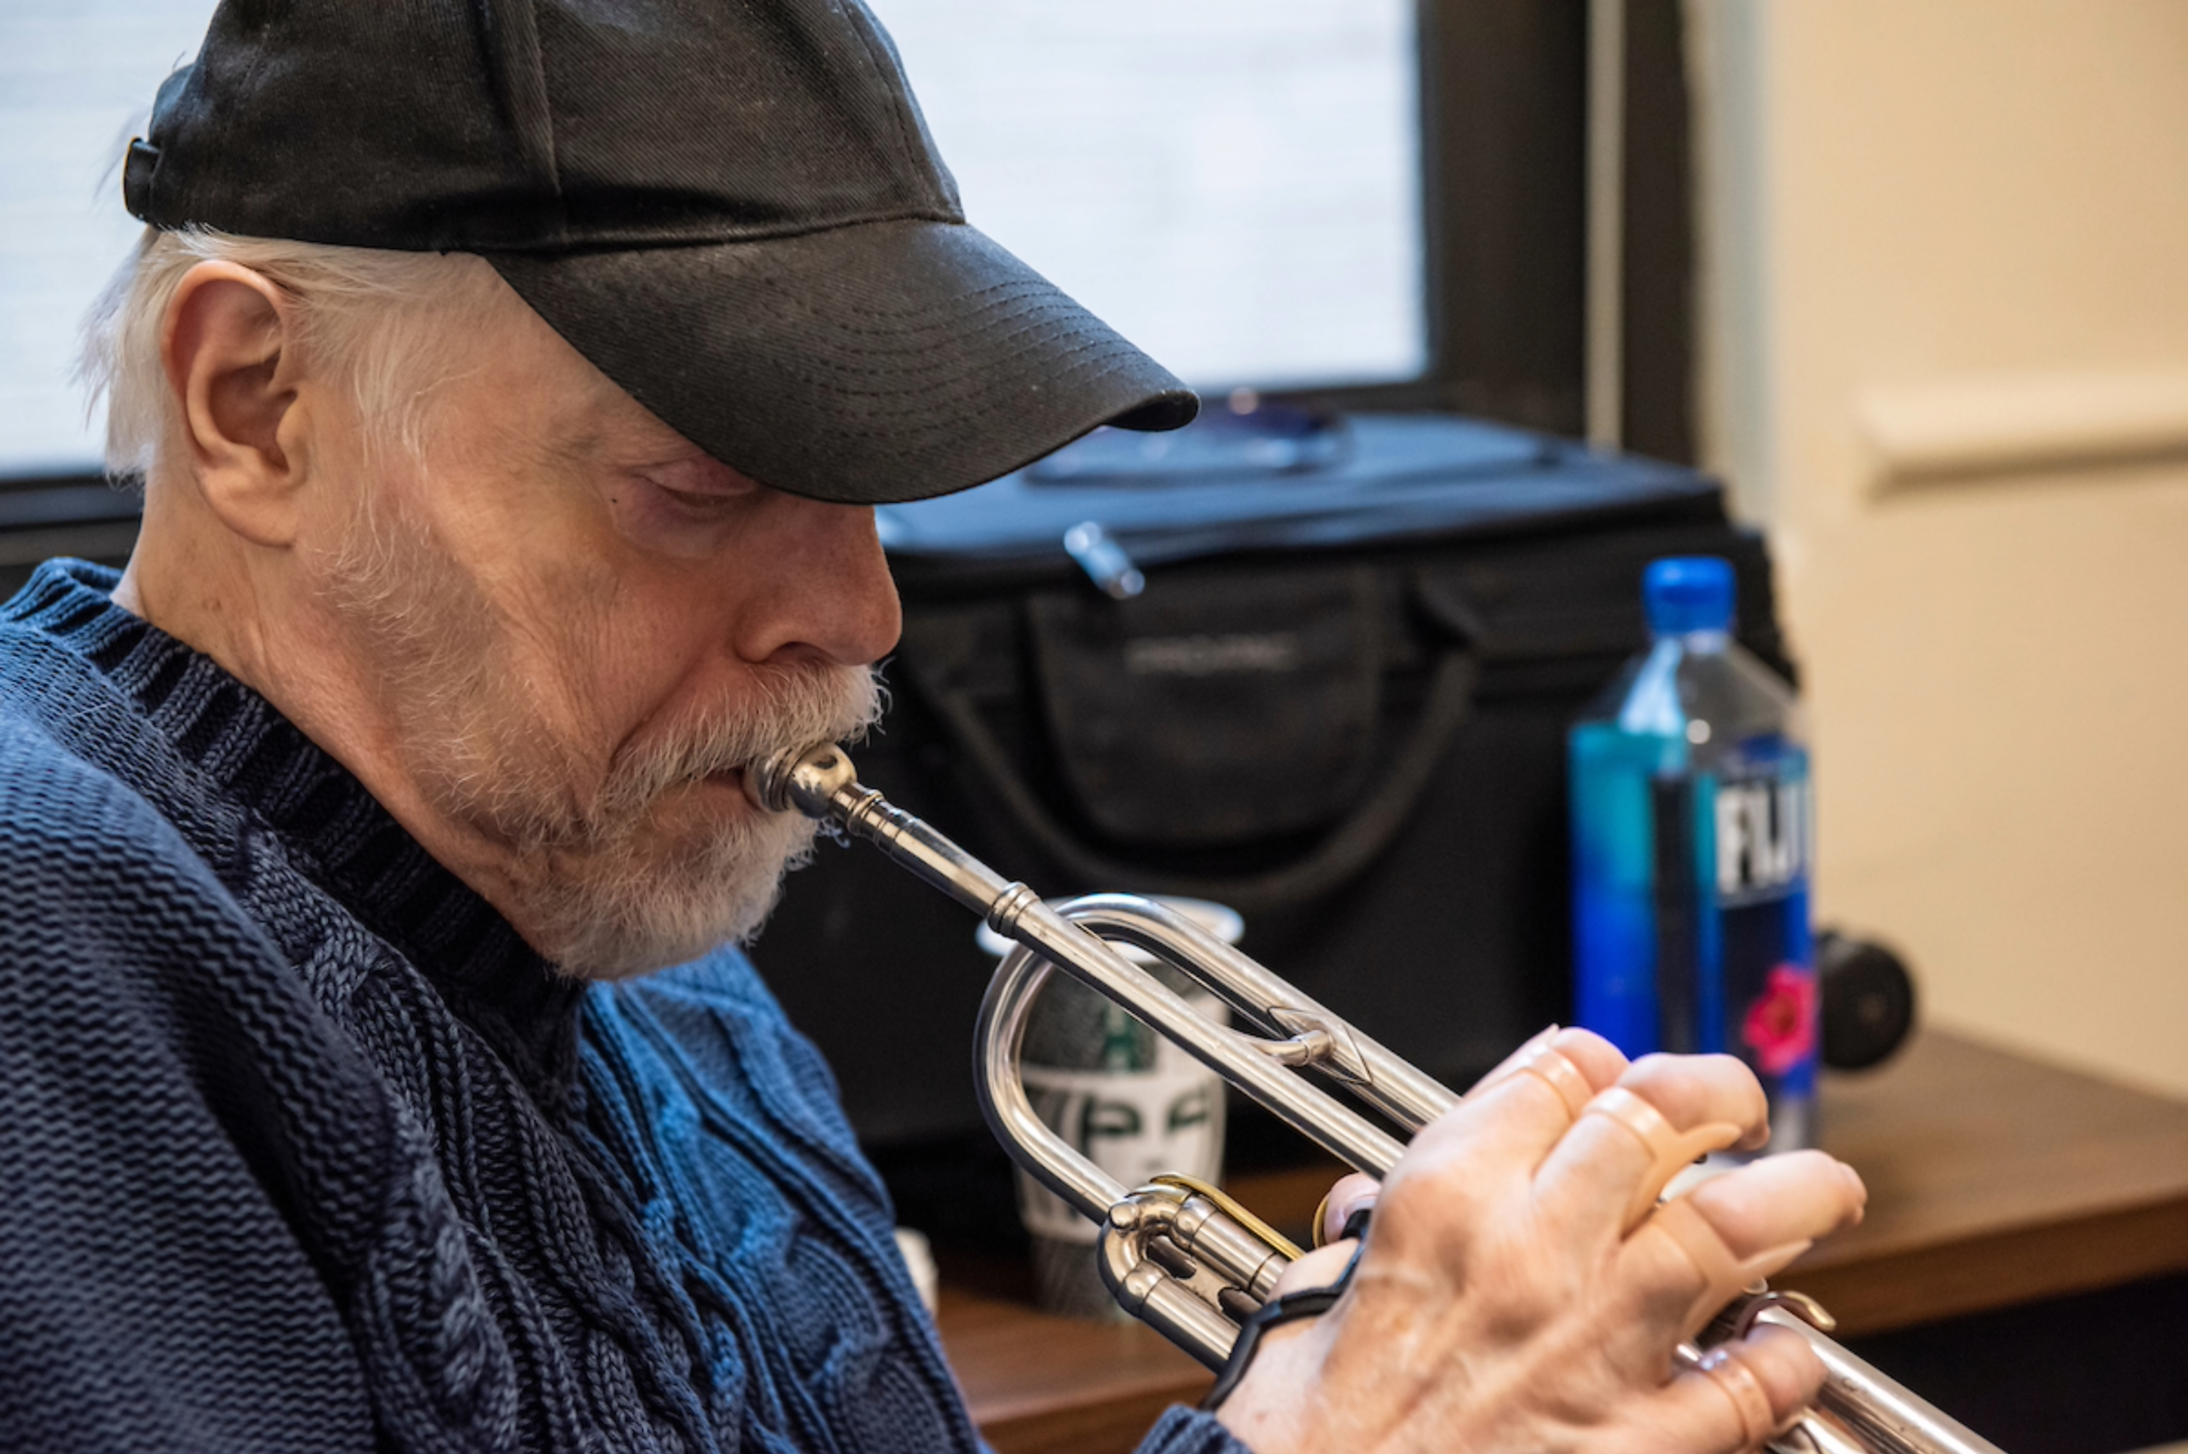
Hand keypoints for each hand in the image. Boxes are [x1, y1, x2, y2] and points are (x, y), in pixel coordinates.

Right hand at [1214, 1028, 1866, 1453]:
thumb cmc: (1308, 1438)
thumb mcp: (1307, 1299)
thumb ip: (1360, 1242)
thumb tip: (1369, 1216)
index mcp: (1440, 1201)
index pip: (1556, 1073)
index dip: (1603, 1063)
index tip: (1618, 1080)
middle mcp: (1525, 1253)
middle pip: (1659, 1118)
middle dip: (1718, 1096)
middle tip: (1739, 1112)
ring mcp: (1590, 1345)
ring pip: (1731, 1230)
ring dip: (1795, 1198)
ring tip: (1820, 1192)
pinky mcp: (1633, 1444)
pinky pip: (1749, 1383)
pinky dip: (1786, 1357)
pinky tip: (1786, 1347)